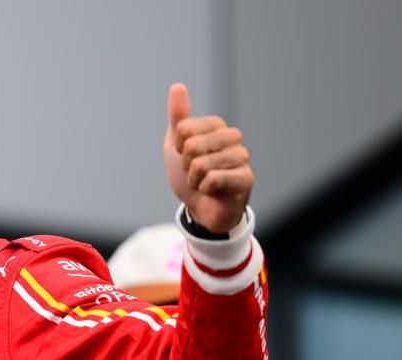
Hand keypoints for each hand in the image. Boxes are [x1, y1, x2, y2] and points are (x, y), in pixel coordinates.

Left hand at [163, 83, 253, 233]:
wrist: (200, 207)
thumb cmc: (190, 174)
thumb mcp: (176, 144)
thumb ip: (178, 117)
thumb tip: (178, 87)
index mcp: (217, 126)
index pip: (183, 129)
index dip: (178, 148)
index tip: (185, 157)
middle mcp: (233, 137)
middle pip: (191, 145)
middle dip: (185, 165)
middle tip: (195, 173)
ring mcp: (242, 157)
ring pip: (201, 164)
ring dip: (195, 180)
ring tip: (204, 182)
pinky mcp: (246, 178)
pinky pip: (213, 179)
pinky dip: (205, 189)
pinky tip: (214, 191)